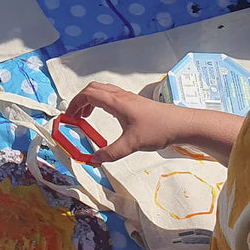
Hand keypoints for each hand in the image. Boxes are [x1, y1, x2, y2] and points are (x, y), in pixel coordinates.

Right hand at [60, 83, 186, 161]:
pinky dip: (101, 103)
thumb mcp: (131, 145)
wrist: (181, 124)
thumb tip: (93, 160)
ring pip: (103, 91)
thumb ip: (110, 153)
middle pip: (93, 89)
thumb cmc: (157, 130)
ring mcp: (128, 98)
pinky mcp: (135, 103)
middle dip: (80, 101)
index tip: (68, 117)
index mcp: (116, 102)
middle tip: (75, 117)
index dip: (74, 104)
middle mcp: (120, 96)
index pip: (88, 94)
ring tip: (86, 117)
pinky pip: (111, 96)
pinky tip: (106, 117)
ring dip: (90, 101)